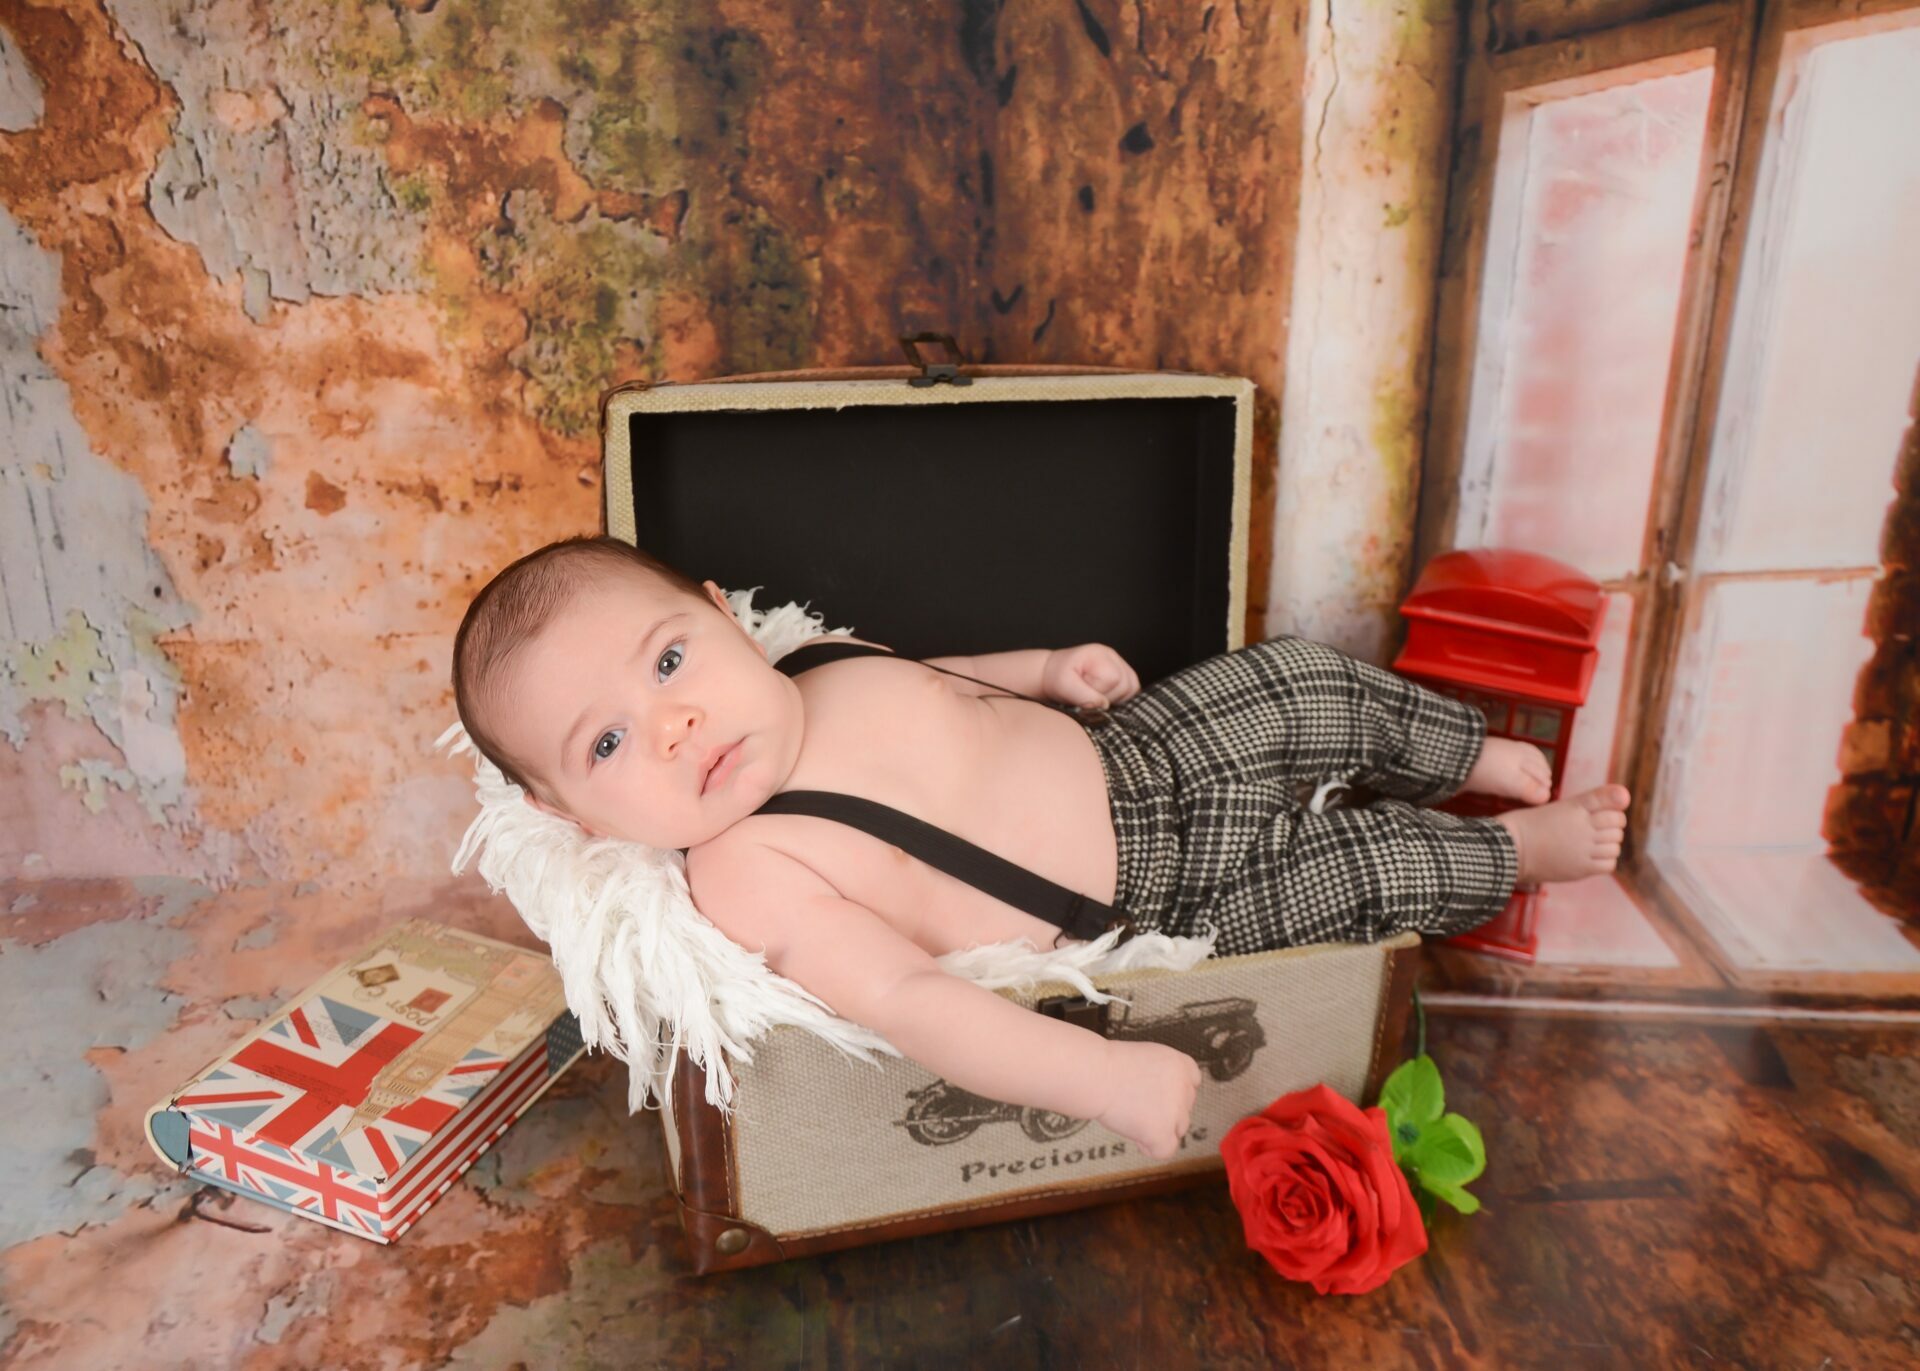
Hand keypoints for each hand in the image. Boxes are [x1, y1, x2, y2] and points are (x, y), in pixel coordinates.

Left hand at [1042, 644, 1140, 709]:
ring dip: (1115, 699)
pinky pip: (1132, 692)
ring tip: (1094, 695)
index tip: (1084, 692)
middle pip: (1128, 685)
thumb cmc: (1057, 677)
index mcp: (1100, 654)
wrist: (1053, 673)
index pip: (1115, 679)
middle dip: (1108, 697)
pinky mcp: (1122, 675)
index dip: (1101, 692)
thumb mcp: (1064, 686)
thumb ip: (1084, 696)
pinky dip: (1120, 699)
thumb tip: (1104, 706)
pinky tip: (1103, 697)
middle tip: (1088, 695)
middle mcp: (1113, 657)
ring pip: (1132, 690)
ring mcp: (1120, 665)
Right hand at [1094, 1040, 1200, 1158]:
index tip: (1157, 1095)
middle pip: (1185, 1109)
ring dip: (1157, 1129)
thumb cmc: (1111, 1065)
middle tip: (1137, 1107)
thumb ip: (1163, 1077)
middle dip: (1165, 1113)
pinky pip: (1166, 1150)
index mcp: (1182, 1065)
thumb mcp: (1148, 1058)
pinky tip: (1134, 1135)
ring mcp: (1176, 1112)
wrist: (1097, 1076)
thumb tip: (1164, 1099)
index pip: (1193, 1084)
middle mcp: (1184, 1088)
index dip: (1174, 1092)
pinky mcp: (1162, 1132)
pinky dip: (1150, 1147)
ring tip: (1131, 1117)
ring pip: (1177, 1131)